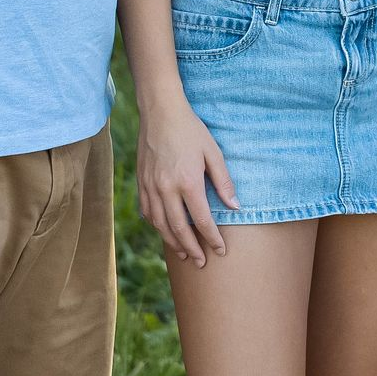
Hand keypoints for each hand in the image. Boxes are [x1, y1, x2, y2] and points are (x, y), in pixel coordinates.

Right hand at [137, 98, 239, 266]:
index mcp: (187, 182)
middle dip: (191, 249)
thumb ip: (223, 182)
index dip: (212, 238)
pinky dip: (157, 225)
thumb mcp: (213, 153)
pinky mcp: (141, 182)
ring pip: (160, 224)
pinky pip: (147, 211)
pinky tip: (165, 231)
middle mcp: (166, 188)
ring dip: (172, 242)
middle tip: (201, 262)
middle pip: (178, 229)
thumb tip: (235, 206)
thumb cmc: (191, 130)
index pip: (201, 220)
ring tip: (184, 253)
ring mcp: (150, 186)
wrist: (160, 112)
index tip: (220, 250)